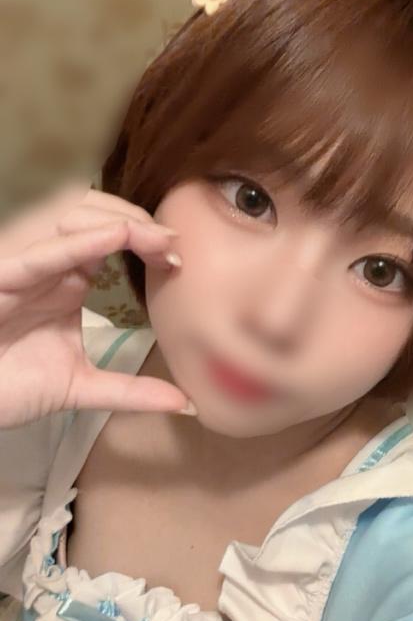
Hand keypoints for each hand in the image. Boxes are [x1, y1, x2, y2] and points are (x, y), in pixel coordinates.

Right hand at [0, 180, 193, 429]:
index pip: (108, 236)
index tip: (178, 259)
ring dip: (115, 222)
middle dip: (137, 222)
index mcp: (65, 278)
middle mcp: (46, 264)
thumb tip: (186, 404)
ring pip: (69, 221)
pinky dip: (79, 242)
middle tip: (174, 244)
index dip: (144, 239)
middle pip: (92, 216)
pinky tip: (115, 236)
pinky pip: (39, 254)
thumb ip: (131, 392)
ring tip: (154, 237)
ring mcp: (23, 267)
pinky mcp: (2, 279)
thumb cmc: (9, 388)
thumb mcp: (81, 387)